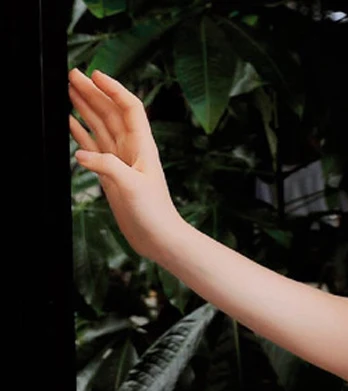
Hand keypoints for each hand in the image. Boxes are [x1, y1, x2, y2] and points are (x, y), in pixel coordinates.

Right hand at [68, 67, 182, 260]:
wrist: (159, 239)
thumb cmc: (154, 214)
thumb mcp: (131, 187)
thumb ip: (106, 166)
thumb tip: (80, 155)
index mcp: (142, 146)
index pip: (129, 108)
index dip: (114, 89)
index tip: (95, 74)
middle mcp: (131, 150)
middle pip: (110, 112)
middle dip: (93, 92)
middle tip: (72, 74)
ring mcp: (120, 161)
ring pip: (100, 126)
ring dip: (85, 107)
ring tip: (68, 89)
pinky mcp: (111, 174)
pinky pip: (93, 147)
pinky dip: (81, 132)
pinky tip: (70, 121)